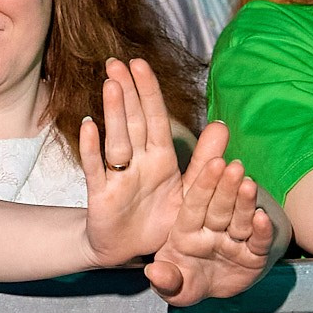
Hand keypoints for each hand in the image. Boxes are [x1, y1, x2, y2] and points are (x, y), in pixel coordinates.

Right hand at [78, 59, 184, 267]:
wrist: (128, 251)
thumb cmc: (158, 218)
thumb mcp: (189, 191)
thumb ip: (204, 159)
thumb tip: (223, 124)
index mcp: (160, 159)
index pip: (155, 119)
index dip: (148, 92)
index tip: (140, 63)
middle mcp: (138, 162)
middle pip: (132, 121)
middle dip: (126, 91)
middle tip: (116, 61)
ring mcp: (117, 176)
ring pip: (117, 139)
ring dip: (114, 112)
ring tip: (111, 84)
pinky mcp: (101, 195)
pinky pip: (96, 169)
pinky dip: (92, 149)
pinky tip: (89, 127)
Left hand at [141, 126, 275, 305]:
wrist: (206, 292)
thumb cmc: (183, 282)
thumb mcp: (172, 286)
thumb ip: (165, 280)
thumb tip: (155, 273)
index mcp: (186, 231)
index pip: (194, 205)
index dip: (204, 185)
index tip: (213, 164)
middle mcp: (211, 232)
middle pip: (219, 207)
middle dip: (227, 187)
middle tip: (235, 167)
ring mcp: (233, 242)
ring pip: (239, 219)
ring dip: (245, 202)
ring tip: (249, 185)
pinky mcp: (254, 256)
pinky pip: (258, 242)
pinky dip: (262, 231)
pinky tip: (262, 218)